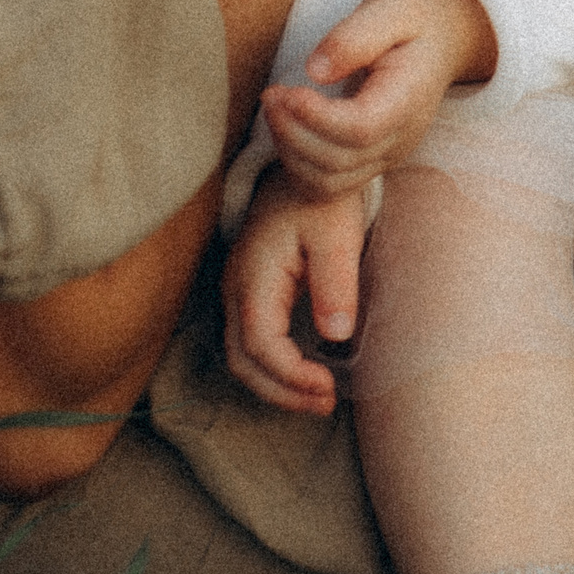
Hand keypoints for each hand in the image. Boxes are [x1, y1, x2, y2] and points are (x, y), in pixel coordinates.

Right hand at [221, 168, 368, 415]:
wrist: (302, 170)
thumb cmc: (322, 200)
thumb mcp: (337, 235)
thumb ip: (335, 284)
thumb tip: (336, 336)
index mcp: (254, 275)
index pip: (260, 344)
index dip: (290, 375)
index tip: (327, 387)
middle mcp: (236, 288)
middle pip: (242, 360)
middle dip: (280, 391)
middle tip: (323, 403)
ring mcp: (238, 291)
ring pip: (241, 356)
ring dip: (275, 384)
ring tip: (317, 397)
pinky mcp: (249, 293)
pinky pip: (250, 342)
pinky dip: (272, 368)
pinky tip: (305, 374)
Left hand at [261, 0, 496, 196]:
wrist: (441, 44)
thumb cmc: (412, 23)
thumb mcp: (391, 10)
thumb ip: (354, 37)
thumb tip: (315, 71)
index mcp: (409, 99)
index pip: (360, 129)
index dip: (316, 118)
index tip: (285, 91)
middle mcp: (401, 138)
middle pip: (339, 161)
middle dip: (292, 132)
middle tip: (271, 95)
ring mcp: (387, 157)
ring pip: (329, 181)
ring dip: (290, 152)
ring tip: (275, 111)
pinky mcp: (372, 163)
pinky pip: (329, 187)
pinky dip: (298, 168)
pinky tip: (287, 132)